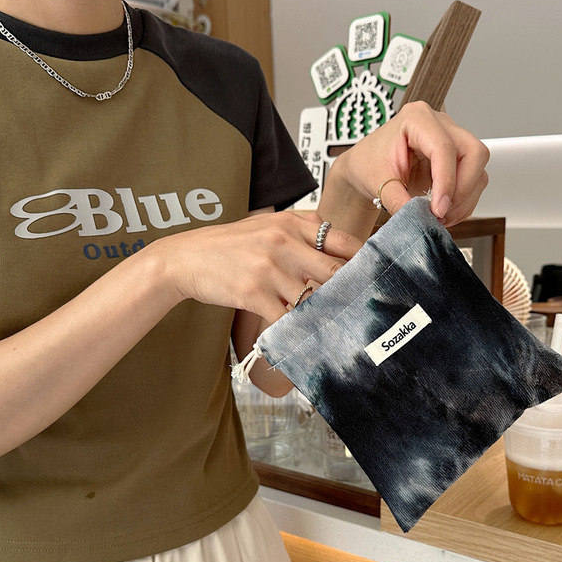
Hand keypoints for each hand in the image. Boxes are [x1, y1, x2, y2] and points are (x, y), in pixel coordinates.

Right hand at [156, 211, 361, 323]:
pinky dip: (297, 329)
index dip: (363, 260)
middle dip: (351, 291)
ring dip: (325, 315)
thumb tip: (339, 248)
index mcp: (291, 223)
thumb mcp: (267, 225)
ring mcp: (269, 268)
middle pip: (334, 271)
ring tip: (340, 328)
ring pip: (312, 298)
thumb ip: (302, 231)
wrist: (185, 258)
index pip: (340, 239)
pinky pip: (287, 318)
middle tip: (367, 307)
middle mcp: (283, 242)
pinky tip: (306, 337)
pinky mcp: (254, 293)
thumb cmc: (229, 245)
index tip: (377, 275)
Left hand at [334, 101, 489, 226]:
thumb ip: (398, 200)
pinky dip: (463, 203)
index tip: (438, 209)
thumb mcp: (378, 183)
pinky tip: (444, 212)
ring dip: (464, 200)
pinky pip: (474, 181)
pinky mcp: (457, 159)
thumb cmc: (369, 165)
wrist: (367, 168)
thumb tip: (420, 218)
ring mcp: (452, 140)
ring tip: (439, 216)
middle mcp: (440, 124)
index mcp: (416, 118)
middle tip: (440, 213)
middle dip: (462, 189)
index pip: (444, 147)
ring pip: (478, 170)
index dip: (446, 182)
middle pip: (474, 153)